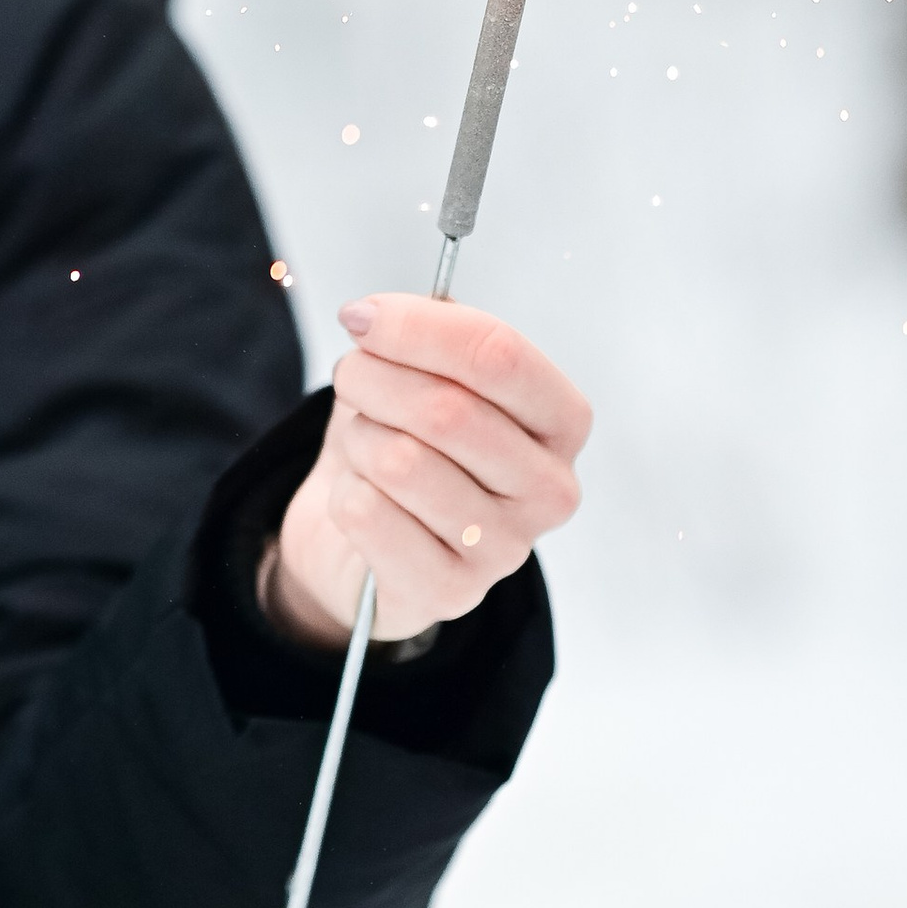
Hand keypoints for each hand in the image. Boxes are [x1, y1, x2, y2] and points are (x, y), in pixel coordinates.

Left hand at [259, 295, 590, 651]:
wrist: (364, 537)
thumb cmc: (406, 443)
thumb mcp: (420, 373)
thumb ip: (419, 335)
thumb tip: (375, 318)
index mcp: (561, 421)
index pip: (499, 355)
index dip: (417, 327)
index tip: (360, 316)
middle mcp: (550, 489)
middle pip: (447, 409)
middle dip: (373, 377)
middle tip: (350, 374)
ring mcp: (506, 548)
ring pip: (401, 461)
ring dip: (360, 438)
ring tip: (363, 443)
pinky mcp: (451, 591)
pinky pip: (368, 513)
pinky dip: (345, 493)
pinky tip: (363, 499)